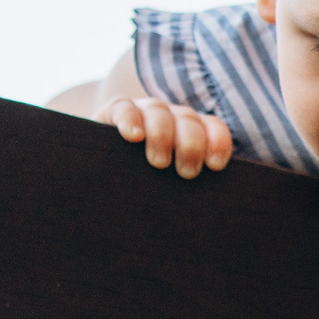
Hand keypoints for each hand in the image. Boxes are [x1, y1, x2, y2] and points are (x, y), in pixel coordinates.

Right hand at [98, 96, 234, 176]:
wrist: (101, 178)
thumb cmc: (146, 187)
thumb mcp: (173, 186)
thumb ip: (191, 184)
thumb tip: (215, 210)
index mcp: (192, 132)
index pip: (213, 128)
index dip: (217, 143)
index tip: (214, 165)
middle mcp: (171, 118)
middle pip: (188, 120)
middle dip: (190, 145)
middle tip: (187, 173)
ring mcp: (144, 111)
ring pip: (158, 112)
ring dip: (161, 135)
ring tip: (159, 162)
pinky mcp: (115, 111)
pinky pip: (124, 107)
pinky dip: (130, 120)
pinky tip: (133, 136)